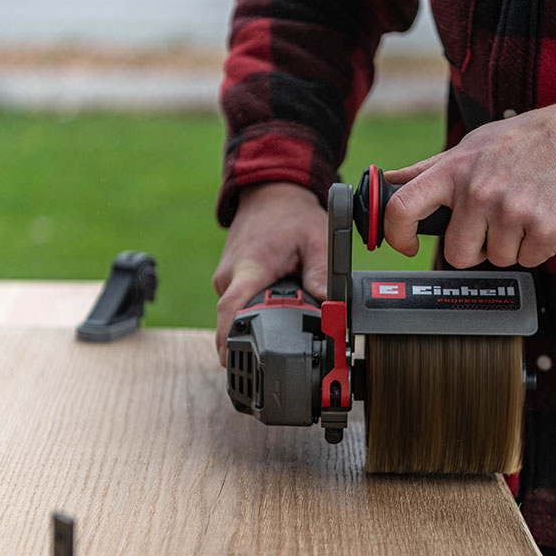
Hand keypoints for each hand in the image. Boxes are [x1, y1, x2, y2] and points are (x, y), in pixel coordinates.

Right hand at [212, 182, 327, 365]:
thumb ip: (323, 274)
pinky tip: (277, 305)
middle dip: (258, 337)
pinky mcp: (229, 281)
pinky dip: (257, 310)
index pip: (231, 310)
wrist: (270, 194)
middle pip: (235, 320)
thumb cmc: (292, 216)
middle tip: (289, 342)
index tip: (233, 362)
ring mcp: (226, 279)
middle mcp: (230, 276)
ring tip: (287, 312)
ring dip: (260, 321)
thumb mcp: (318, 240)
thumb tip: (330, 308)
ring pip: (239, 314)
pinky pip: (240, 305)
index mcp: (250, 267)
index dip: (229, 340)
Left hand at [383, 97, 555, 267]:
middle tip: (495, 221)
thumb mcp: (474, 145)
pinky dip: (538, 246)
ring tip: (527, 210)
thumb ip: (430, 169)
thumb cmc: (528, 141)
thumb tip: (388, 182)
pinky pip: (529, 261)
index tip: (406, 245)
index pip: (403, 209)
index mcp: (456, 170)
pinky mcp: (546, 230)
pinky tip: (546, 216)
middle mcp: (480, 192)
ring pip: (496, 259)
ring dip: (511, 244)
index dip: (396, 235)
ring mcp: (513, 212)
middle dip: (475, 246)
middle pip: (456, 254)